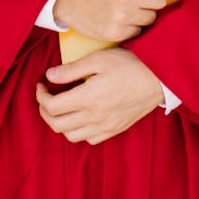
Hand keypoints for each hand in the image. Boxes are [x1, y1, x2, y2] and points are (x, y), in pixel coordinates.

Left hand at [36, 48, 163, 143]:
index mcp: (88, 98)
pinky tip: (80, 116)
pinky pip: (89, 139)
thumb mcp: (98, 59)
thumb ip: (72, 69)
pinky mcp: (115, 129)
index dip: (40, 96)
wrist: (158, 78)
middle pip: (57, 125)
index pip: (52, 106)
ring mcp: (106, 126)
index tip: (41, 84)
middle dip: (44, 111)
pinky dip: (78, 131)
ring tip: (60, 107)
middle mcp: (95, 117)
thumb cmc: (130, 64)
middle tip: (45, 96)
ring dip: (59, 123)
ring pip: (71, 136)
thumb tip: (49, 75)